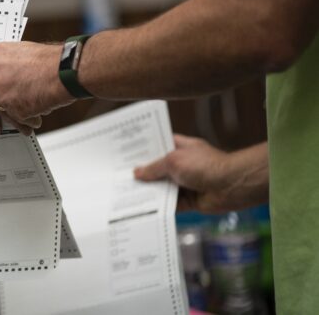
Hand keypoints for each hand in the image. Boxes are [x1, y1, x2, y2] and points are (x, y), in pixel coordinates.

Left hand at [0, 41, 74, 134]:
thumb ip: (6, 67)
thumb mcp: (22, 55)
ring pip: (1, 112)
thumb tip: (2, 85)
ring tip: (28, 122)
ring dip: (14, 120)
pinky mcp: (12, 106)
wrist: (67, 70)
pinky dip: (27, 121)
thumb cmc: (52, 61)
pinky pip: (16, 119)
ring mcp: (1, 90)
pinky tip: (37, 117)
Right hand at [134, 135, 268, 213]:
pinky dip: (158, 206)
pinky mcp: (188, 200)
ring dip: (148, 191)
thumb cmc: (206, 166)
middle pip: (157, 168)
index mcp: (181, 147)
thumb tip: (137, 173)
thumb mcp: (174, 161)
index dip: (143, 149)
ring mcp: (184, 182)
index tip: (126, 153)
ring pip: (161, 187)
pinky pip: (169, 204)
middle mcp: (182, 164)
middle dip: (142, 173)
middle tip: (121, 175)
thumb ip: (154, 167)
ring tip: (125, 193)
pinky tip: (141, 208)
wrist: (231, 186)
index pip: (158, 145)